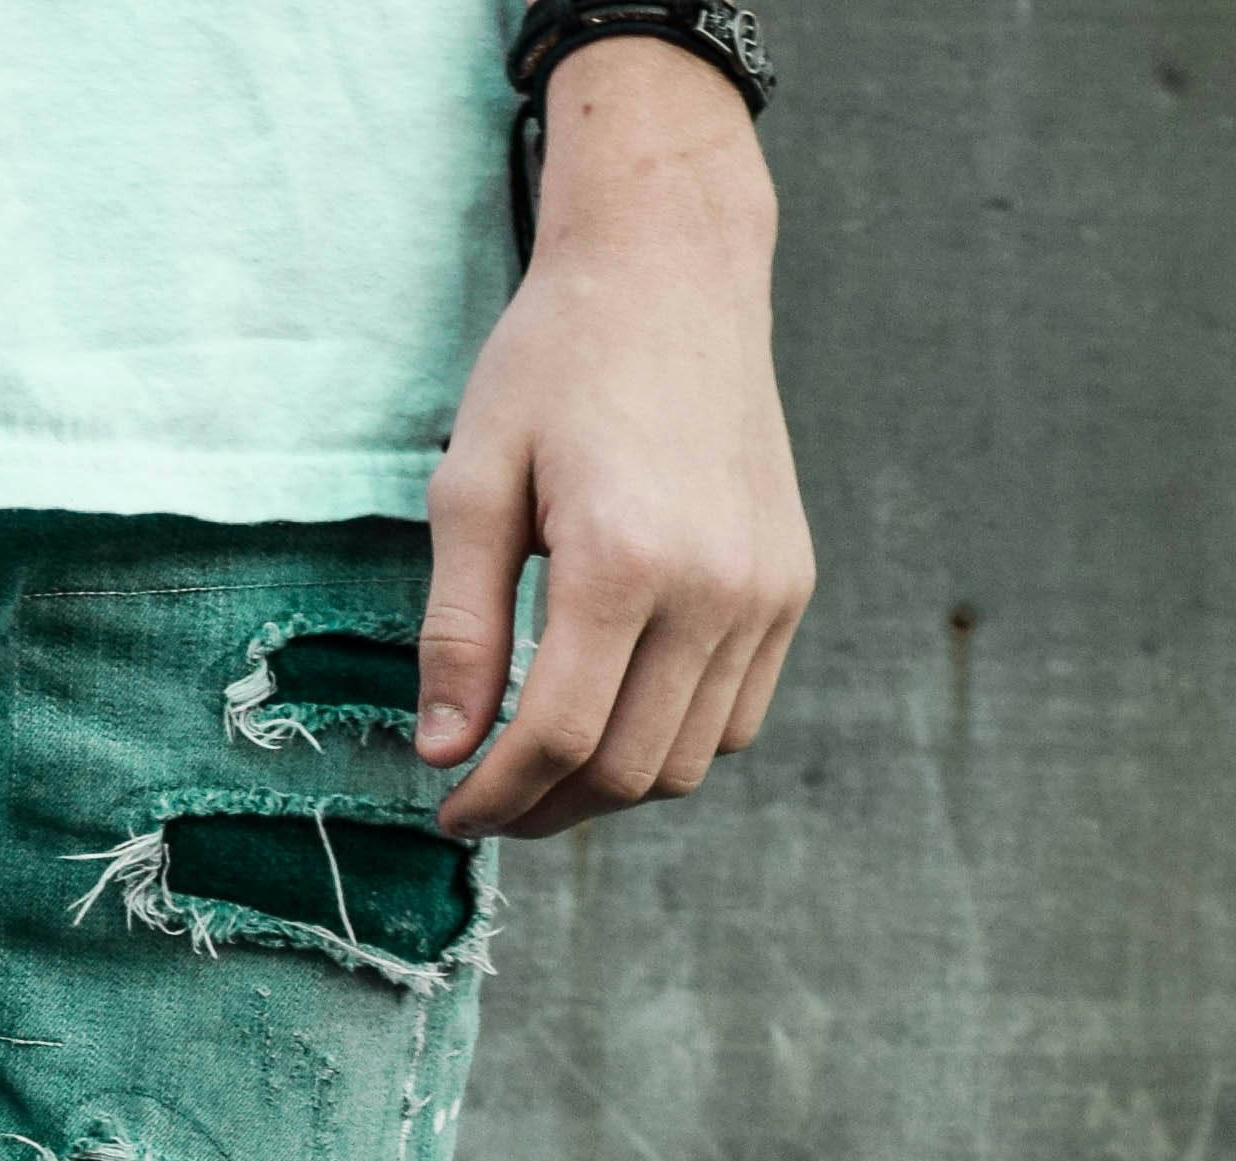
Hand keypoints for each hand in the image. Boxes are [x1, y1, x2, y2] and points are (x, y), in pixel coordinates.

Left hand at [421, 40, 813, 838]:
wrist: (672, 273)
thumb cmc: (554, 364)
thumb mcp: (471, 486)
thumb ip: (458, 628)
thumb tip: (444, 751)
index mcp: (624, 559)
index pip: (560, 738)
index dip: (495, 797)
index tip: (450, 812)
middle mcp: (714, 586)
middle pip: (629, 770)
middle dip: (545, 810)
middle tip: (485, 803)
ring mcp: (766, 591)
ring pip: (689, 761)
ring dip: (609, 788)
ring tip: (541, 768)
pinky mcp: (790, 585)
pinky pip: (735, 717)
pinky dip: (671, 744)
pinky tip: (612, 717)